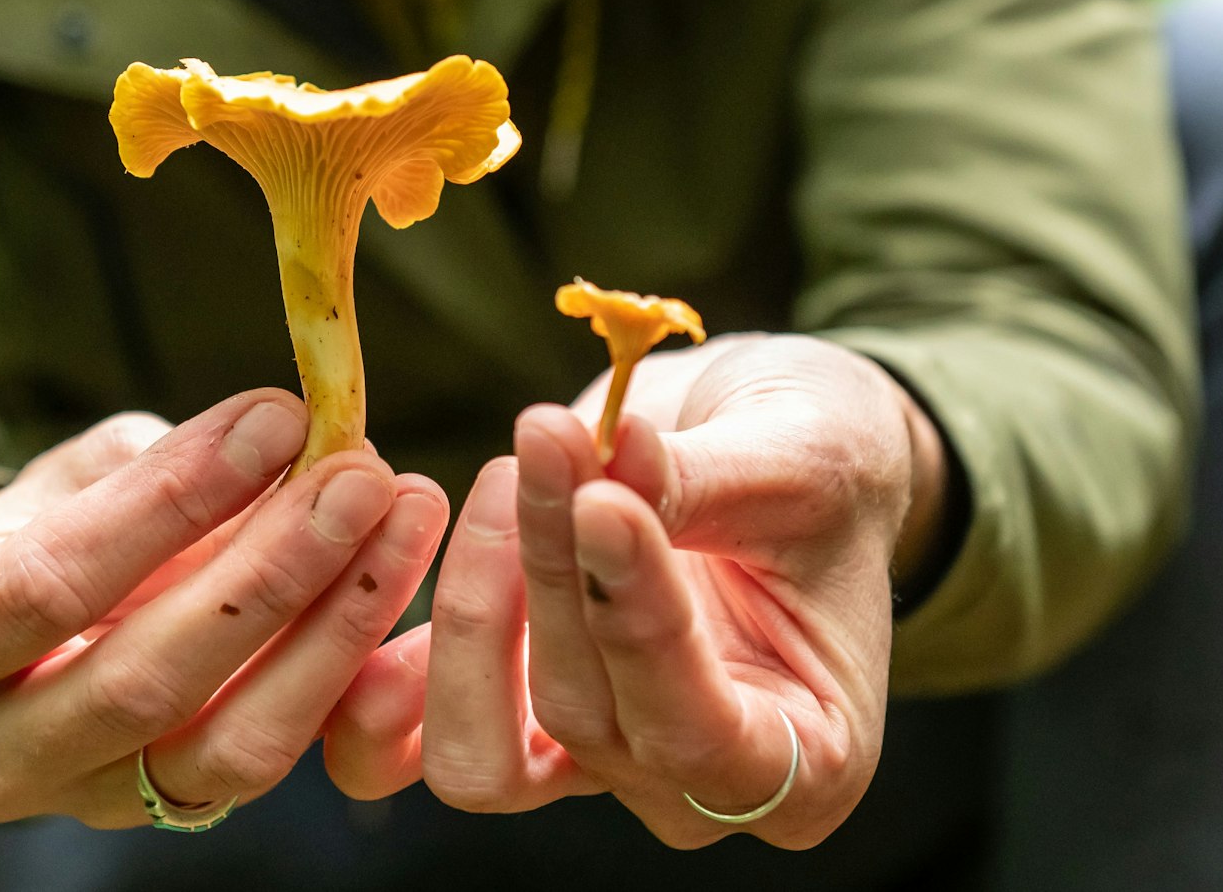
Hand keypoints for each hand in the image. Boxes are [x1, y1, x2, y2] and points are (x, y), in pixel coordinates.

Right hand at [0, 389, 447, 824]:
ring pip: (231, 743)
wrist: (12, 642)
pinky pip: (276, 763)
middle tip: (361, 476)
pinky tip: (400, 597)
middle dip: (272, 570)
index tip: (276, 419)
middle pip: (147, 678)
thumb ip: (154, 465)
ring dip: (335, 629)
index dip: (172, 500)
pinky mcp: (171, 815)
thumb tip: (282, 431)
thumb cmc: (33, 536)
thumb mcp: (62, 481)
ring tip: (400, 523)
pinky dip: (349, 680)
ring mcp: (85, 803)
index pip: (48, 581)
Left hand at [325, 335, 946, 848]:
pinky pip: (428, 727)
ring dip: (475, 606)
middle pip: (587, 720)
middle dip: (553, 565)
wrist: (776, 446)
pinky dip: (405, 650)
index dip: (640, 621)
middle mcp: (693, 788)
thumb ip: (696, 483)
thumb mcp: (796, 459)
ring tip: (510, 469)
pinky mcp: (519, 712)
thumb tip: (610, 453)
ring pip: (487, 750)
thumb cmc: (817, 461)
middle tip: (545, 433)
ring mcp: (596, 762)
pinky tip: (415, 538)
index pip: (702, 730)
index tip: (603, 502)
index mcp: (808, 762)